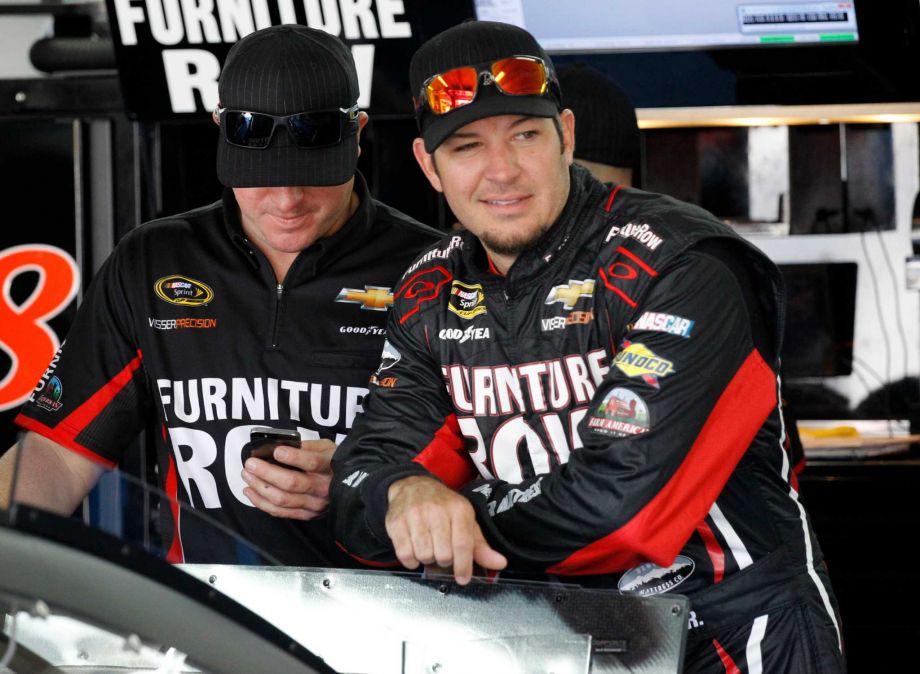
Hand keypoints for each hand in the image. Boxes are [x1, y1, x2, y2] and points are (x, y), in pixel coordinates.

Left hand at [242, 439, 334, 519]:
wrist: (351, 487)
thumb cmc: (332, 462)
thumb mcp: (326, 447)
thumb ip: (307, 446)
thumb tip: (280, 445)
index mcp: (329, 466)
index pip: (311, 462)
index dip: (293, 457)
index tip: (276, 451)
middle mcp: (322, 487)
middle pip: (291, 483)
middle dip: (266, 473)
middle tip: (250, 464)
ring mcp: (314, 504)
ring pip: (282, 499)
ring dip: (259, 487)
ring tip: (246, 476)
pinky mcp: (307, 515)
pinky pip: (280, 512)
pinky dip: (261, 503)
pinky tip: (250, 492)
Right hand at [385, 476, 506, 584]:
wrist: (413, 487)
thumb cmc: (443, 508)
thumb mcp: (465, 522)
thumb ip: (480, 546)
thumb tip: (500, 563)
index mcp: (459, 509)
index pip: (463, 545)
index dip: (464, 566)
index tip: (463, 578)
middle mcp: (437, 510)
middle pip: (443, 555)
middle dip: (444, 560)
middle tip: (442, 552)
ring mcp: (415, 515)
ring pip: (424, 555)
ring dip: (427, 559)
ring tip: (428, 548)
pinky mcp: (396, 522)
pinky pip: (405, 554)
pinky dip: (411, 560)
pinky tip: (414, 551)